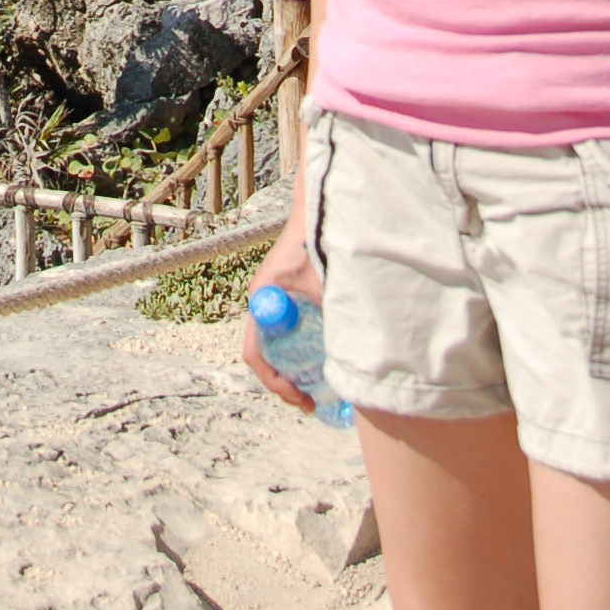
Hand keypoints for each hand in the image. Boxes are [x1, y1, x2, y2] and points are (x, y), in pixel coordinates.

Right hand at [240, 218, 321, 414]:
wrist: (321, 207)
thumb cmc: (320, 239)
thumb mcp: (328, 285)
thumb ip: (335, 317)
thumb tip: (352, 357)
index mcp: (265, 299)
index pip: (256, 353)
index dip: (277, 383)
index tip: (302, 398)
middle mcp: (264, 301)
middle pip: (264, 353)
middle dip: (285, 382)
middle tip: (311, 402)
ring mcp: (273, 298)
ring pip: (274, 343)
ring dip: (292, 367)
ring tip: (317, 387)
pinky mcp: (286, 294)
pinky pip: (286, 331)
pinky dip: (299, 350)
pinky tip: (323, 357)